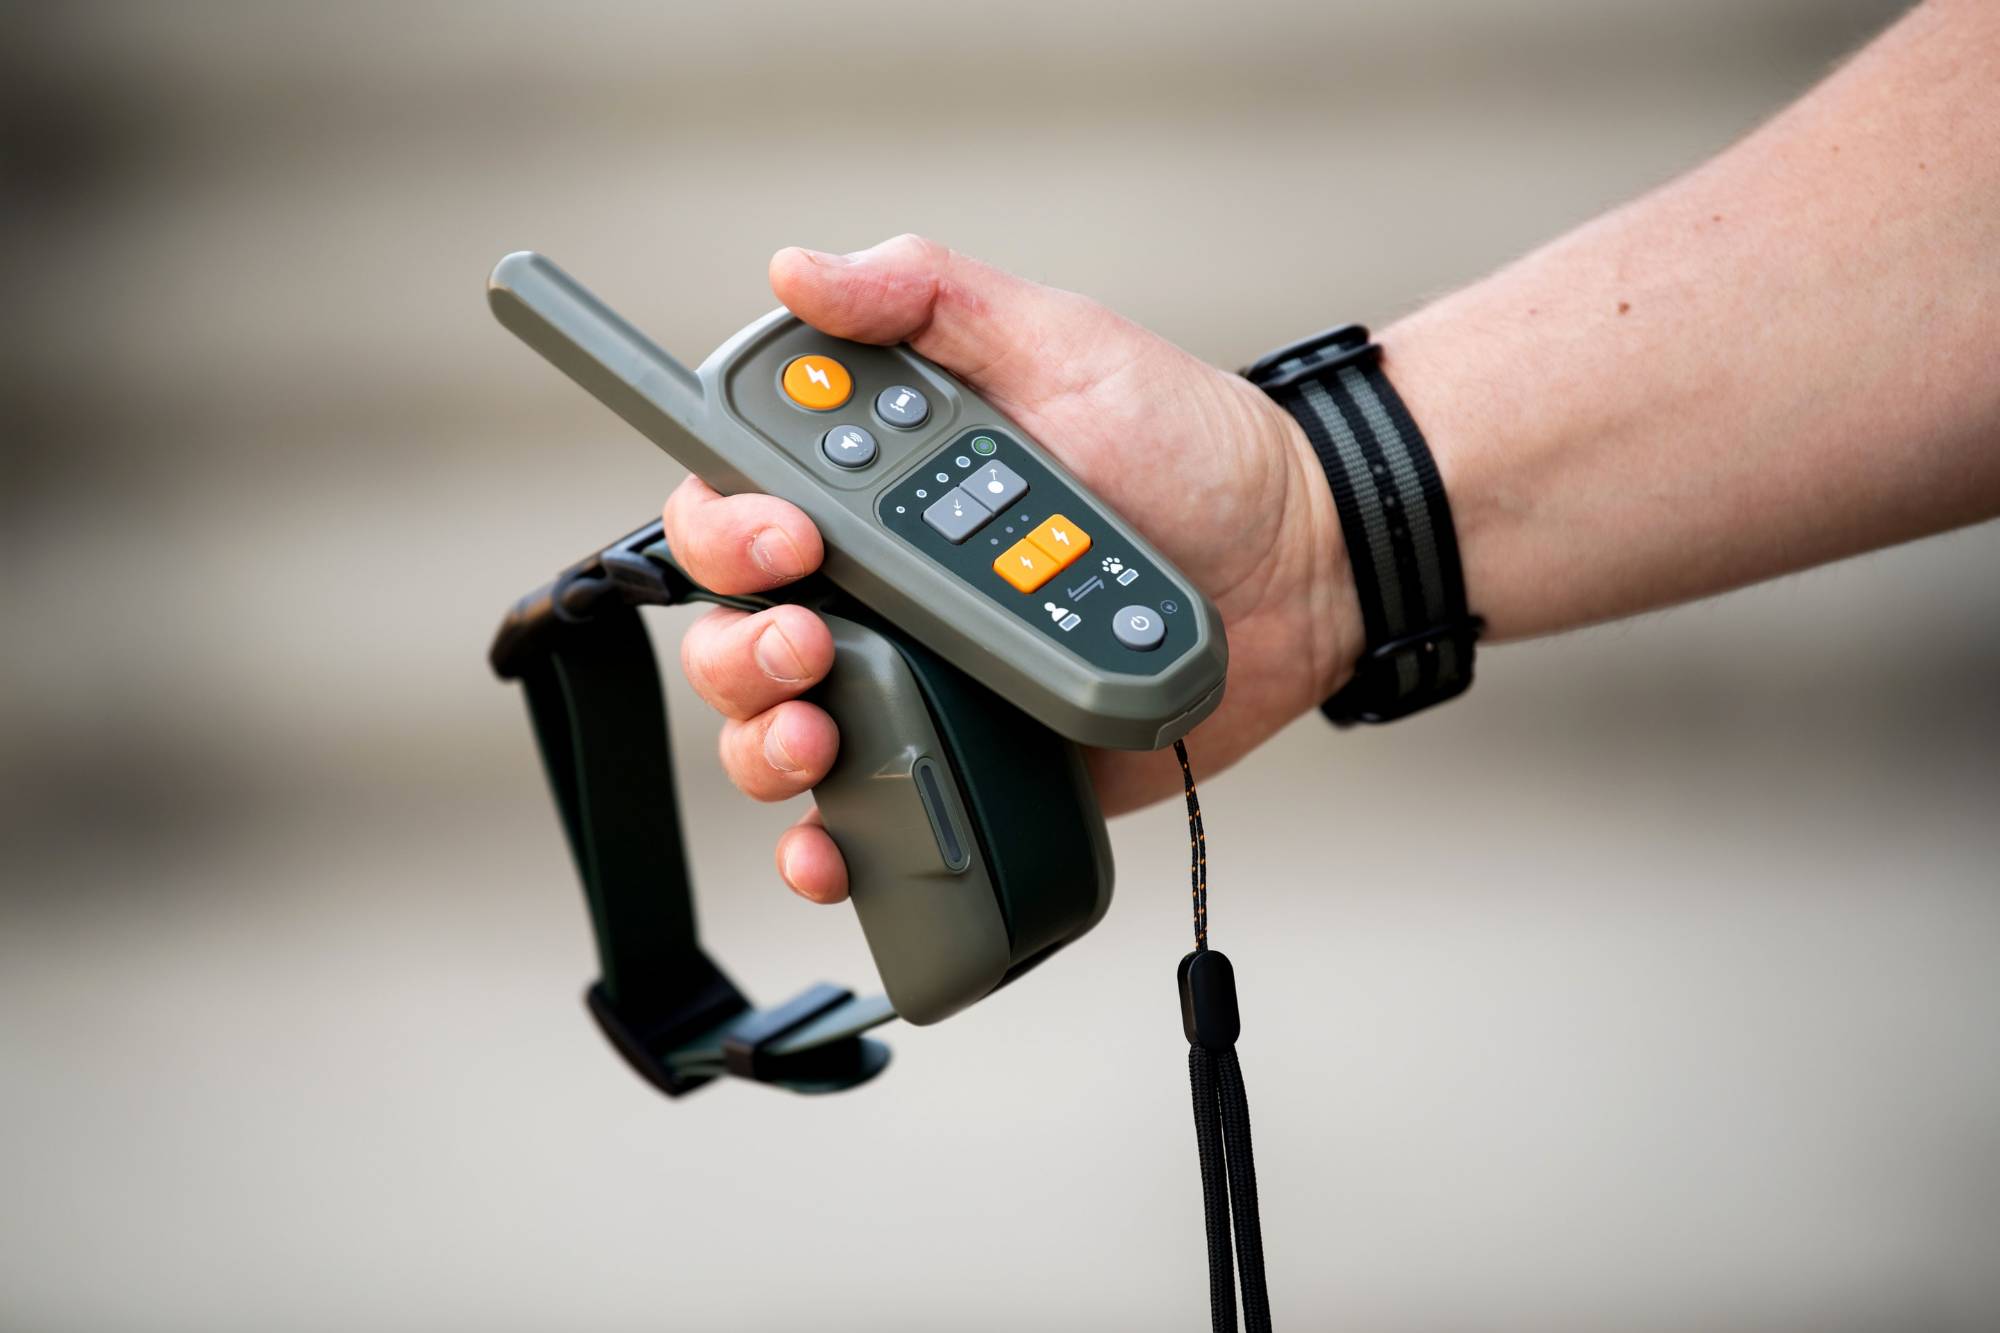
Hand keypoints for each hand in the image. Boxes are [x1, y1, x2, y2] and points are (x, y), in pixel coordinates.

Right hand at [663, 235, 1359, 901]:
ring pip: (775, 733)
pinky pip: (869, 821)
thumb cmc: (1189, 447)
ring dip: (766, 744)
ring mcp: (916, 682)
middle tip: (810, 639)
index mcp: (875, 485)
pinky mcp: (965, 764)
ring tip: (820, 737)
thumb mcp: (1059, 343)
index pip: (737, 505)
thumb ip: (932, 297)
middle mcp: (876, 587)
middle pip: (734, 632)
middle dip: (742, 648)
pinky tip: (830, 845)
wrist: (1299, 568)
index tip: (788, 537)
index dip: (727, 530)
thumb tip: (799, 271)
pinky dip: (829, 848)